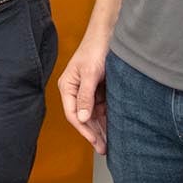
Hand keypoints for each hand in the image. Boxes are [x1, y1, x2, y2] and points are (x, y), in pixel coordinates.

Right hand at [57, 33, 110, 153]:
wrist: (110, 34)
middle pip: (83, 117)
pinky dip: (107, 118)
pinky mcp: (99, 90)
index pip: (73, 113)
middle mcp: (75, 91)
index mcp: (67, 87)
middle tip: (104, 148)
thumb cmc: (95, 49)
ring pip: (93, 115)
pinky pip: (102, 108)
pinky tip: (114, 128)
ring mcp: (87, 91)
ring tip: (110, 143)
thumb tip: (82, 118)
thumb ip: (85, 96)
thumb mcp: (90, 73)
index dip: (84, 129)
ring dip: (101, 128)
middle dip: (93, 133)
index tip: (95, 140)